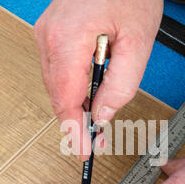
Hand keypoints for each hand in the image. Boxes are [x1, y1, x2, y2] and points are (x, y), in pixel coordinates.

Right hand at [34, 0, 162, 159]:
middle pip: (58, 96)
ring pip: (57, 85)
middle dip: (76, 122)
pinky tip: (88, 93)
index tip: (83, 151)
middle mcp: (49, 38)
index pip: (66, 101)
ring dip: (75, 105)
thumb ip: (122, 84)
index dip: (74, 131)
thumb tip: (103, 112)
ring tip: (95, 119)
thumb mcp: (138, 41)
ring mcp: (46, 34)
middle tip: (94, 140)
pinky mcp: (51, 32)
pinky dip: (73, 87)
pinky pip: (58, 70)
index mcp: (67, 41)